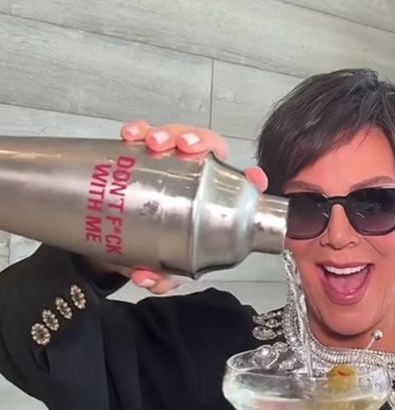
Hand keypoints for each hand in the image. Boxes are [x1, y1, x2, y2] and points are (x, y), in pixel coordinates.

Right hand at [99, 120, 267, 293]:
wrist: (126, 237)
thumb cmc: (160, 247)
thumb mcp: (167, 266)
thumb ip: (161, 276)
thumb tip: (145, 278)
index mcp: (215, 199)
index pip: (240, 183)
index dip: (250, 179)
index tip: (253, 179)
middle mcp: (195, 174)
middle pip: (207, 146)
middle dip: (198, 140)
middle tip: (184, 147)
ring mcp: (171, 161)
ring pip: (177, 136)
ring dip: (168, 133)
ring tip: (155, 143)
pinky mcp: (145, 154)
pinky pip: (144, 135)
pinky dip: (139, 131)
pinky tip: (131, 136)